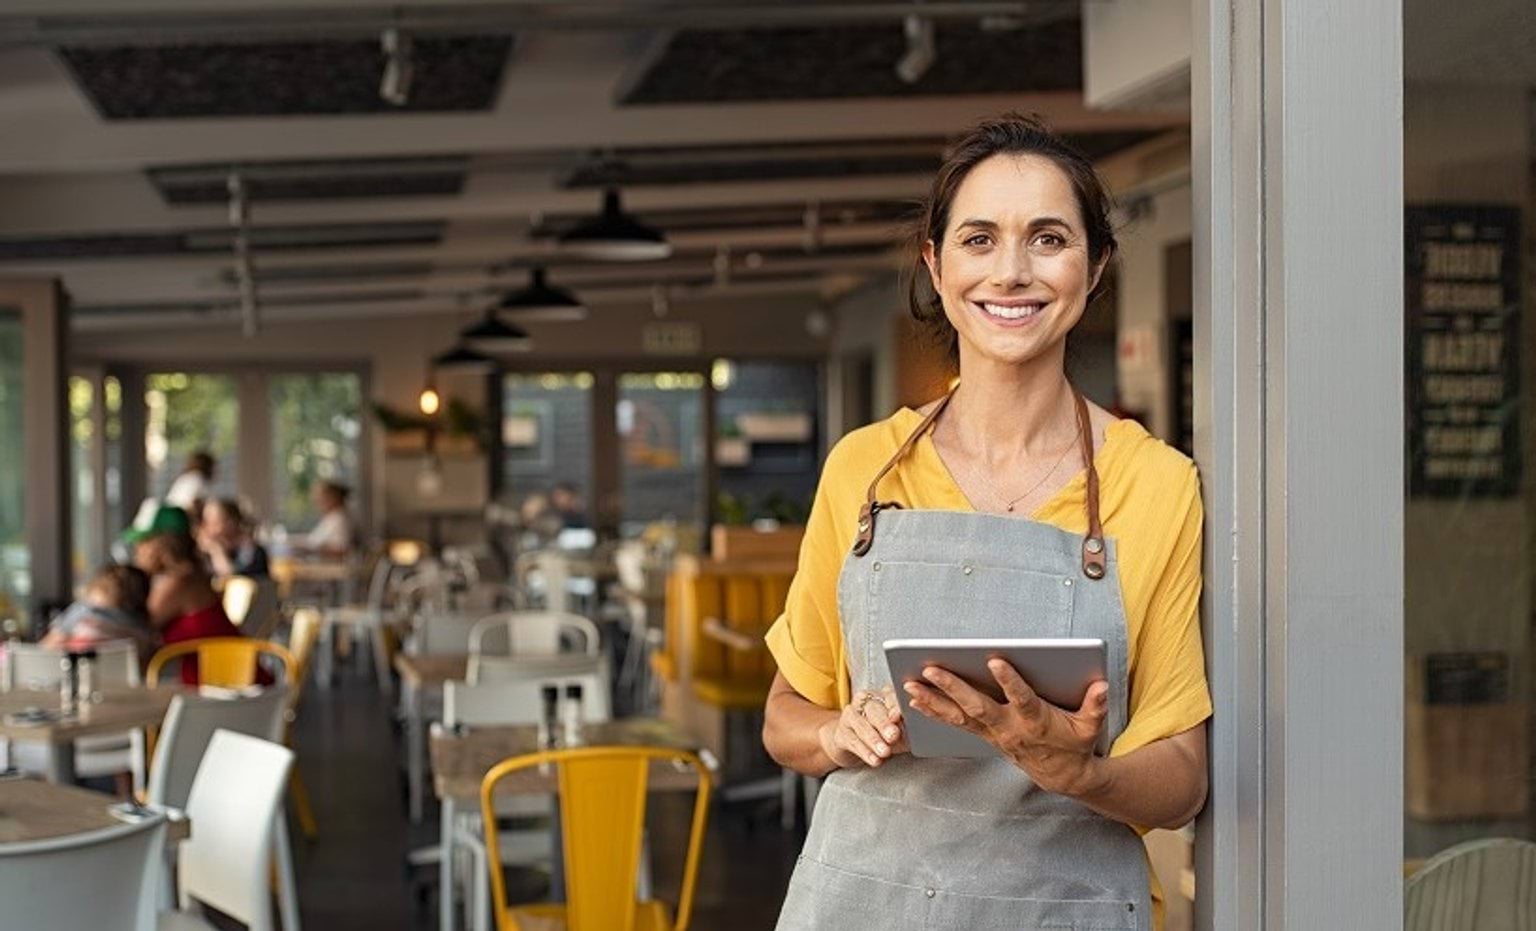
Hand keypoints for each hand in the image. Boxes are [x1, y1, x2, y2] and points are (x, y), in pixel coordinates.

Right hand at [817, 689, 908, 769]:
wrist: (855, 746)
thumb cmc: (883, 735)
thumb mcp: (900, 731)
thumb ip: (907, 728)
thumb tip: (918, 730)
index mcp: (883, 696)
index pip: (890, 696)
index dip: (894, 705)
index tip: (899, 716)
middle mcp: (864, 702)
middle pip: (874, 710)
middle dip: (884, 724)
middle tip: (893, 736)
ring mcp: (850, 716)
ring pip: (861, 725)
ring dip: (874, 740)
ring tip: (884, 752)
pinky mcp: (841, 733)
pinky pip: (853, 741)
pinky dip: (865, 752)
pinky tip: (874, 760)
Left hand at [903, 659, 1109, 797]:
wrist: (1061, 776)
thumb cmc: (1076, 743)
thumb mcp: (1091, 727)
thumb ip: (1095, 705)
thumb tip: (1101, 685)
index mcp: (1035, 721)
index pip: (1022, 698)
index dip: (1010, 681)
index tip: (996, 660)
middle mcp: (1008, 728)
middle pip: (977, 706)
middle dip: (953, 687)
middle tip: (931, 669)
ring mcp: (992, 733)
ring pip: (958, 716)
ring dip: (933, 700)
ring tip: (909, 684)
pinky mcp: (983, 735)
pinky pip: (954, 723)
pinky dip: (933, 710)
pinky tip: (914, 698)